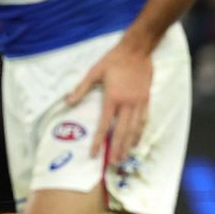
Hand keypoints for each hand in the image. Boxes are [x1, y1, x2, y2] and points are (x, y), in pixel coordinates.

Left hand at [68, 39, 153, 168]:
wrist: (137, 50)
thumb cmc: (114, 60)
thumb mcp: (94, 71)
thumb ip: (82, 88)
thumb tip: (68, 102)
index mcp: (112, 98)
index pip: (104, 125)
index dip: (99, 141)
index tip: (94, 154)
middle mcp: (127, 104)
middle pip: (121, 132)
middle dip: (117, 149)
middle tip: (113, 164)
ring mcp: (139, 103)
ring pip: (134, 129)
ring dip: (129, 145)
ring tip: (124, 158)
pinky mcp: (146, 100)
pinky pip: (144, 121)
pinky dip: (140, 133)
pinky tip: (137, 141)